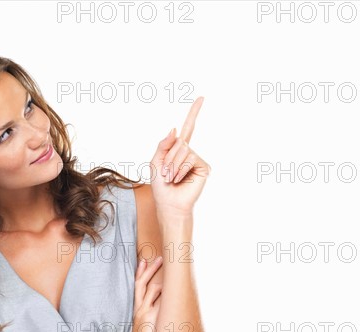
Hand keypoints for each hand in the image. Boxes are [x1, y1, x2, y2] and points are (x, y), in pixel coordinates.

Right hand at [125, 256, 163, 331]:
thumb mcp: (145, 330)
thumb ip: (149, 320)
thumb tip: (159, 312)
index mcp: (136, 311)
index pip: (137, 288)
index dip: (140, 274)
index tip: (143, 262)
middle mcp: (139, 310)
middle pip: (141, 284)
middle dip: (149, 269)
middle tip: (159, 258)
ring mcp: (144, 313)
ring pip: (150, 289)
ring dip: (158, 276)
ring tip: (166, 265)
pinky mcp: (150, 318)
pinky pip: (159, 300)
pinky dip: (164, 291)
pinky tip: (171, 283)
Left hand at [149, 97, 210, 216]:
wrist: (169, 205)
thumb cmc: (161, 186)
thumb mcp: (155, 162)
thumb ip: (163, 144)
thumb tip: (176, 129)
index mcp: (178, 150)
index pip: (188, 128)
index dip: (194, 113)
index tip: (201, 97)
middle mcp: (190, 152)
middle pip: (179, 142)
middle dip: (168, 158)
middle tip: (166, 174)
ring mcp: (197, 159)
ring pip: (183, 150)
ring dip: (172, 165)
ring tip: (171, 178)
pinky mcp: (204, 167)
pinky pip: (190, 158)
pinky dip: (180, 169)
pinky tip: (179, 180)